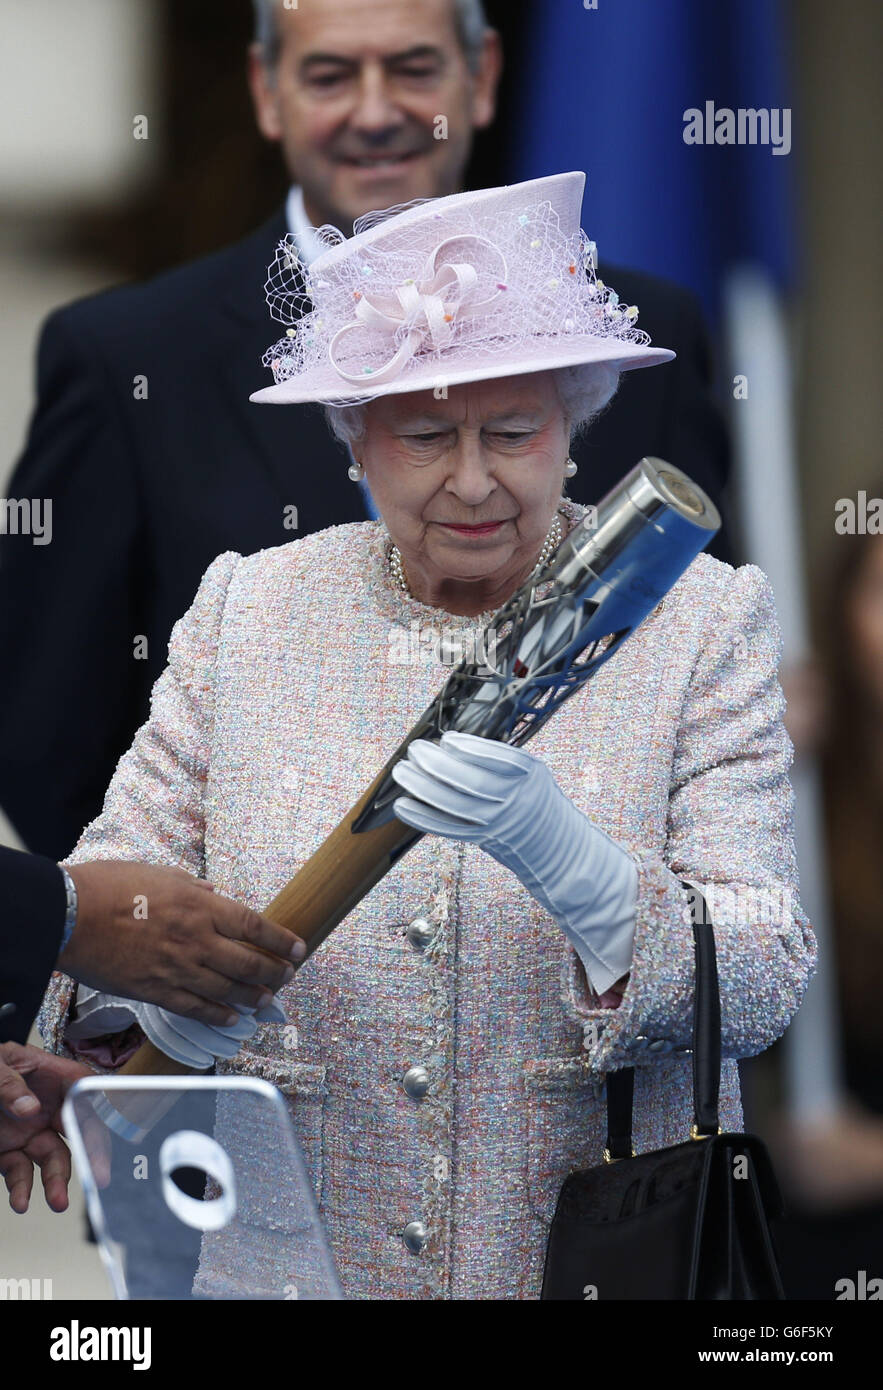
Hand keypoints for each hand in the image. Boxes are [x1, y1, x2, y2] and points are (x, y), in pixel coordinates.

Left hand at [0, 1042, 103, 1213]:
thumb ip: (8, 1083)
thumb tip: (31, 1108)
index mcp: (45, 1074)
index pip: (82, 1089)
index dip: (96, 1110)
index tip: (100, 1133)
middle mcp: (42, 1105)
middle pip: (77, 1128)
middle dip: (89, 1154)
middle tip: (97, 1177)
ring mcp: (27, 1131)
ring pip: (53, 1157)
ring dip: (57, 1180)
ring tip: (58, 1201)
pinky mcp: (8, 1151)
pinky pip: (20, 1172)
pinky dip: (22, 1189)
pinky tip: (21, 1201)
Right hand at [58, 861, 304, 1027]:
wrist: (70, 916)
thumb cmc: (110, 887)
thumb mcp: (160, 873)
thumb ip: (191, 886)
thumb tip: (212, 891)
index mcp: (201, 906)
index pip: (253, 925)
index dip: (280, 940)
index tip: (299, 948)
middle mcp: (197, 940)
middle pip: (248, 962)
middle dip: (274, 971)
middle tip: (288, 977)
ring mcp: (177, 968)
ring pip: (227, 989)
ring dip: (251, 996)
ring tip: (267, 1001)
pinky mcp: (156, 991)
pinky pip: (195, 1007)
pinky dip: (217, 1014)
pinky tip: (231, 1018)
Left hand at [391, 732, 636, 995]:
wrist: (558, 847)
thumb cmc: (537, 799)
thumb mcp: (533, 772)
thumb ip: (500, 760)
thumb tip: (451, 746)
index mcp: (531, 774)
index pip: (498, 758)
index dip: (469, 748)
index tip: (446, 739)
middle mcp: (516, 800)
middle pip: (472, 782)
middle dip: (438, 764)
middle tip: (415, 749)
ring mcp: (499, 823)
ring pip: (456, 805)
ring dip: (423, 787)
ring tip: (402, 771)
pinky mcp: (484, 839)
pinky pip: (449, 828)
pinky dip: (424, 816)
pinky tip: (403, 805)